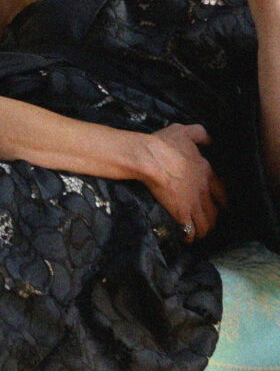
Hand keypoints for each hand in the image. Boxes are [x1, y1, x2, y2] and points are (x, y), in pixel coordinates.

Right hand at [141, 123, 226, 241]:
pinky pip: (190, 231)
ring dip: (203, 230)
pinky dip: (190, 237)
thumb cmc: (165, 144)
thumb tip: (211, 139)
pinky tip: (187, 239)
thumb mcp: (184, 131)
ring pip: (206, 224)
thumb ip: (200, 134)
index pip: (221, 191)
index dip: (222, 200)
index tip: (221, 205)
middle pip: (215, 211)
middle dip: (213, 218)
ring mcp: (193, 203)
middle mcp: (203, 190)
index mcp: (206, 171)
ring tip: (199, 234)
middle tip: (209, 221)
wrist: (149, 158)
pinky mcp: (181, 213)